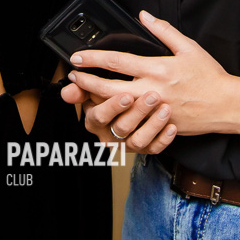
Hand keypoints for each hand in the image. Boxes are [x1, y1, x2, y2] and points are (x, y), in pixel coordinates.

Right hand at [60, 79, 176, 152]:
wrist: (130, 111)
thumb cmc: (111, 97)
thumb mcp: (93, 92)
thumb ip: (81, 90)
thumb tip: (67, 92)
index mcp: (95, 120)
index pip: (100, 116)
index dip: (112, 106)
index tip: (126, 94)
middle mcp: (110, 135)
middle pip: (122, 127)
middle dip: (137, 111)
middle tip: (152, 96)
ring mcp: (128, 144)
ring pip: (139, 140)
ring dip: (153, 125)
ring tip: (165, 109)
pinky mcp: (144, 149)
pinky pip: (154, 149)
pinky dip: (164, 139)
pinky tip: (172, 126)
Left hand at [66, 10, 239, 139]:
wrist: (227, 104)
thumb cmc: (209, 76)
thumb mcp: (188, 47)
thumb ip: (163, 30)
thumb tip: (144, 16)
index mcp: (157, 68)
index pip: (117, 61)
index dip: (94, 58)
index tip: (78, 56)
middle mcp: (152, 90)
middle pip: (110, 88)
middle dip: (87, 82)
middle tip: (72, 76)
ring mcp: (155, 111)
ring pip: (117, 110)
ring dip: (97, 102)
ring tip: (84, 94)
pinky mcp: (159, 126)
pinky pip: (131, 125)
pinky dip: (116, 120)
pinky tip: (107, 114)